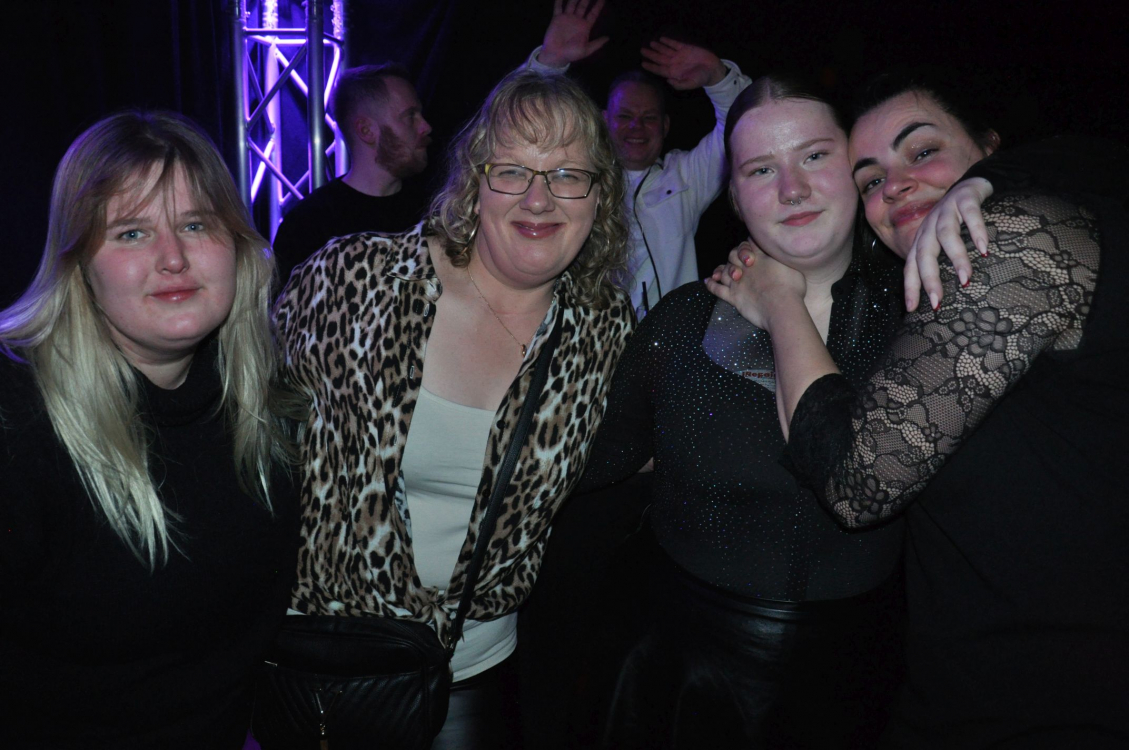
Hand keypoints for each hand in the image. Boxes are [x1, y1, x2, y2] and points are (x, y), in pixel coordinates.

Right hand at [539, 0, 608, 67]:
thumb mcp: (586, 50)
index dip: (598, 6)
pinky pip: (558, 7)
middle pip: (583, 5)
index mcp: (585, 26)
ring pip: (572, 4)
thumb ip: (597, 43)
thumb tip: (608, 38)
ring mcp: (567, 18)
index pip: (593, 13)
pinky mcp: (557, 18)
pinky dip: (559, 1)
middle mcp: (577, 20)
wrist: (556, 55)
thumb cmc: (571, 54)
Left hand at [640, 37, 725, 89]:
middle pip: (659, 58)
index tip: (642, 63)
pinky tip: (662, 39)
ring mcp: (679, 55)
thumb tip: (667, 80)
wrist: (712, 70)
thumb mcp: (690, 84)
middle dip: (651, 55)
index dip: (651, 66)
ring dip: (658, 47)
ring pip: (665, 50)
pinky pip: (675, 44)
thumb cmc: (701, 79)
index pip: (659, 69)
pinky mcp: (686, 48)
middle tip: (642, 50)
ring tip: (650, 43)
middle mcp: (674, 63)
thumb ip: (679, 84)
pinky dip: (668, 41)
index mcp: (673, 72)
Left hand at [705, 242, 805, 330]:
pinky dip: (711, 285)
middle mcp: (746, 267)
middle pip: (733, 254)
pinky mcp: (733, 296)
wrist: (781, 308)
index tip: (751, 248)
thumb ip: (781, 260)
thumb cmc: (791, 289)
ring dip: (722, 270)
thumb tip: (779, 256)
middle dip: (734, 255)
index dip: (749, 244)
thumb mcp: (791, 267)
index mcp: (761, 257)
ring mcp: (738, 282)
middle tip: (742, 264)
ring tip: (721, 272)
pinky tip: (708, 281)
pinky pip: (717, 289)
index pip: (750, 242)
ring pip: (723, 270)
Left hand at [904, 176, 993, 310]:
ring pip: (946, 235)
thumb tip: (942, 295)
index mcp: (922, 239)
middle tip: (937, 301)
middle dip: (928, 278)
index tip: (912, 309)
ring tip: (966, 278)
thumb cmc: (955, 220)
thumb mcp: (942, 241)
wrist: (971, 184)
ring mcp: (946, 210)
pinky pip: (970, 214)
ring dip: (955, 258)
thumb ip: (940, 262)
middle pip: (924, 253)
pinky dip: (976, 231)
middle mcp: (929, 226)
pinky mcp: (965, 197)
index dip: (910, 286)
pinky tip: (983, 248)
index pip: (911, 266)